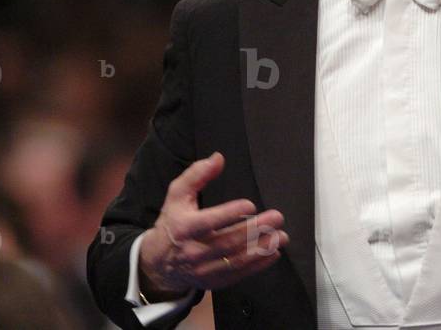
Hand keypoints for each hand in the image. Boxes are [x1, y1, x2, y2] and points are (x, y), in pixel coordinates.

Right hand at [139, 152, 287, 298]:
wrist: (159, 262)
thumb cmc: (173, 221)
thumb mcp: (177, 195)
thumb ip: (197, 175)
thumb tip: (218, 158)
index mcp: (184, 228)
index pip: (208, 222)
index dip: (229, 214)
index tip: (250, 205)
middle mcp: (194, 251)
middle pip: (228, 241)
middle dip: (255, 230)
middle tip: (277, 217)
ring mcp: (204, 269)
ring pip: (236, 260)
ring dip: (262, 249)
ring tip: (281, 236)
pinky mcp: (213, 281)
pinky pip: (238, 274)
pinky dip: (258, 265)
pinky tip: (274, 253)